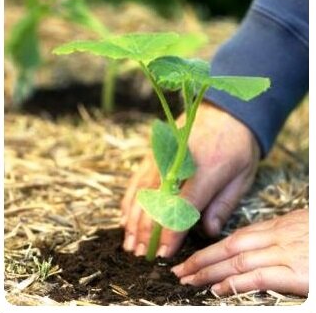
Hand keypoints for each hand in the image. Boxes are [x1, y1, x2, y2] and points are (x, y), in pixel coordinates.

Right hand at [121, 101, 259, 256]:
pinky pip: (137, 179)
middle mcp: (178, 164)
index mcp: (206, 171)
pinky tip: (125, 216)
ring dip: (134, 219)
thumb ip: (223, 204)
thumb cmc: (237, 145)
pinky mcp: (154, 153)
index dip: (171, 233)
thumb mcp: (242, 175)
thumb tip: (208, 231)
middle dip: (147, 232)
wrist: (225, 112)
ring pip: (142, 193)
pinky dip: (130, 199)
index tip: (164, 253)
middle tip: (141, 254)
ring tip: (129, 242)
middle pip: (156, 203)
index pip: (183, 208)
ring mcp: (162, 157)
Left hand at [171, 209, 308, 296]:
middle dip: (201, 260)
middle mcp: (276, 238)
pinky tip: (218, 290)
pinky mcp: (299, 273)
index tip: (190, 259)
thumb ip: (277, 234)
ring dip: (210, 272)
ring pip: (238, 261)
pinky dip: (237, 283)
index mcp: (276, 227)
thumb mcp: (299, 226)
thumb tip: (256, 243)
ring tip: (188, 281)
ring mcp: (286, 254)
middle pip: (229, 248)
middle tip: (178, 271)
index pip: (234, 238)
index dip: (209, 249)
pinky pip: (260, 277)